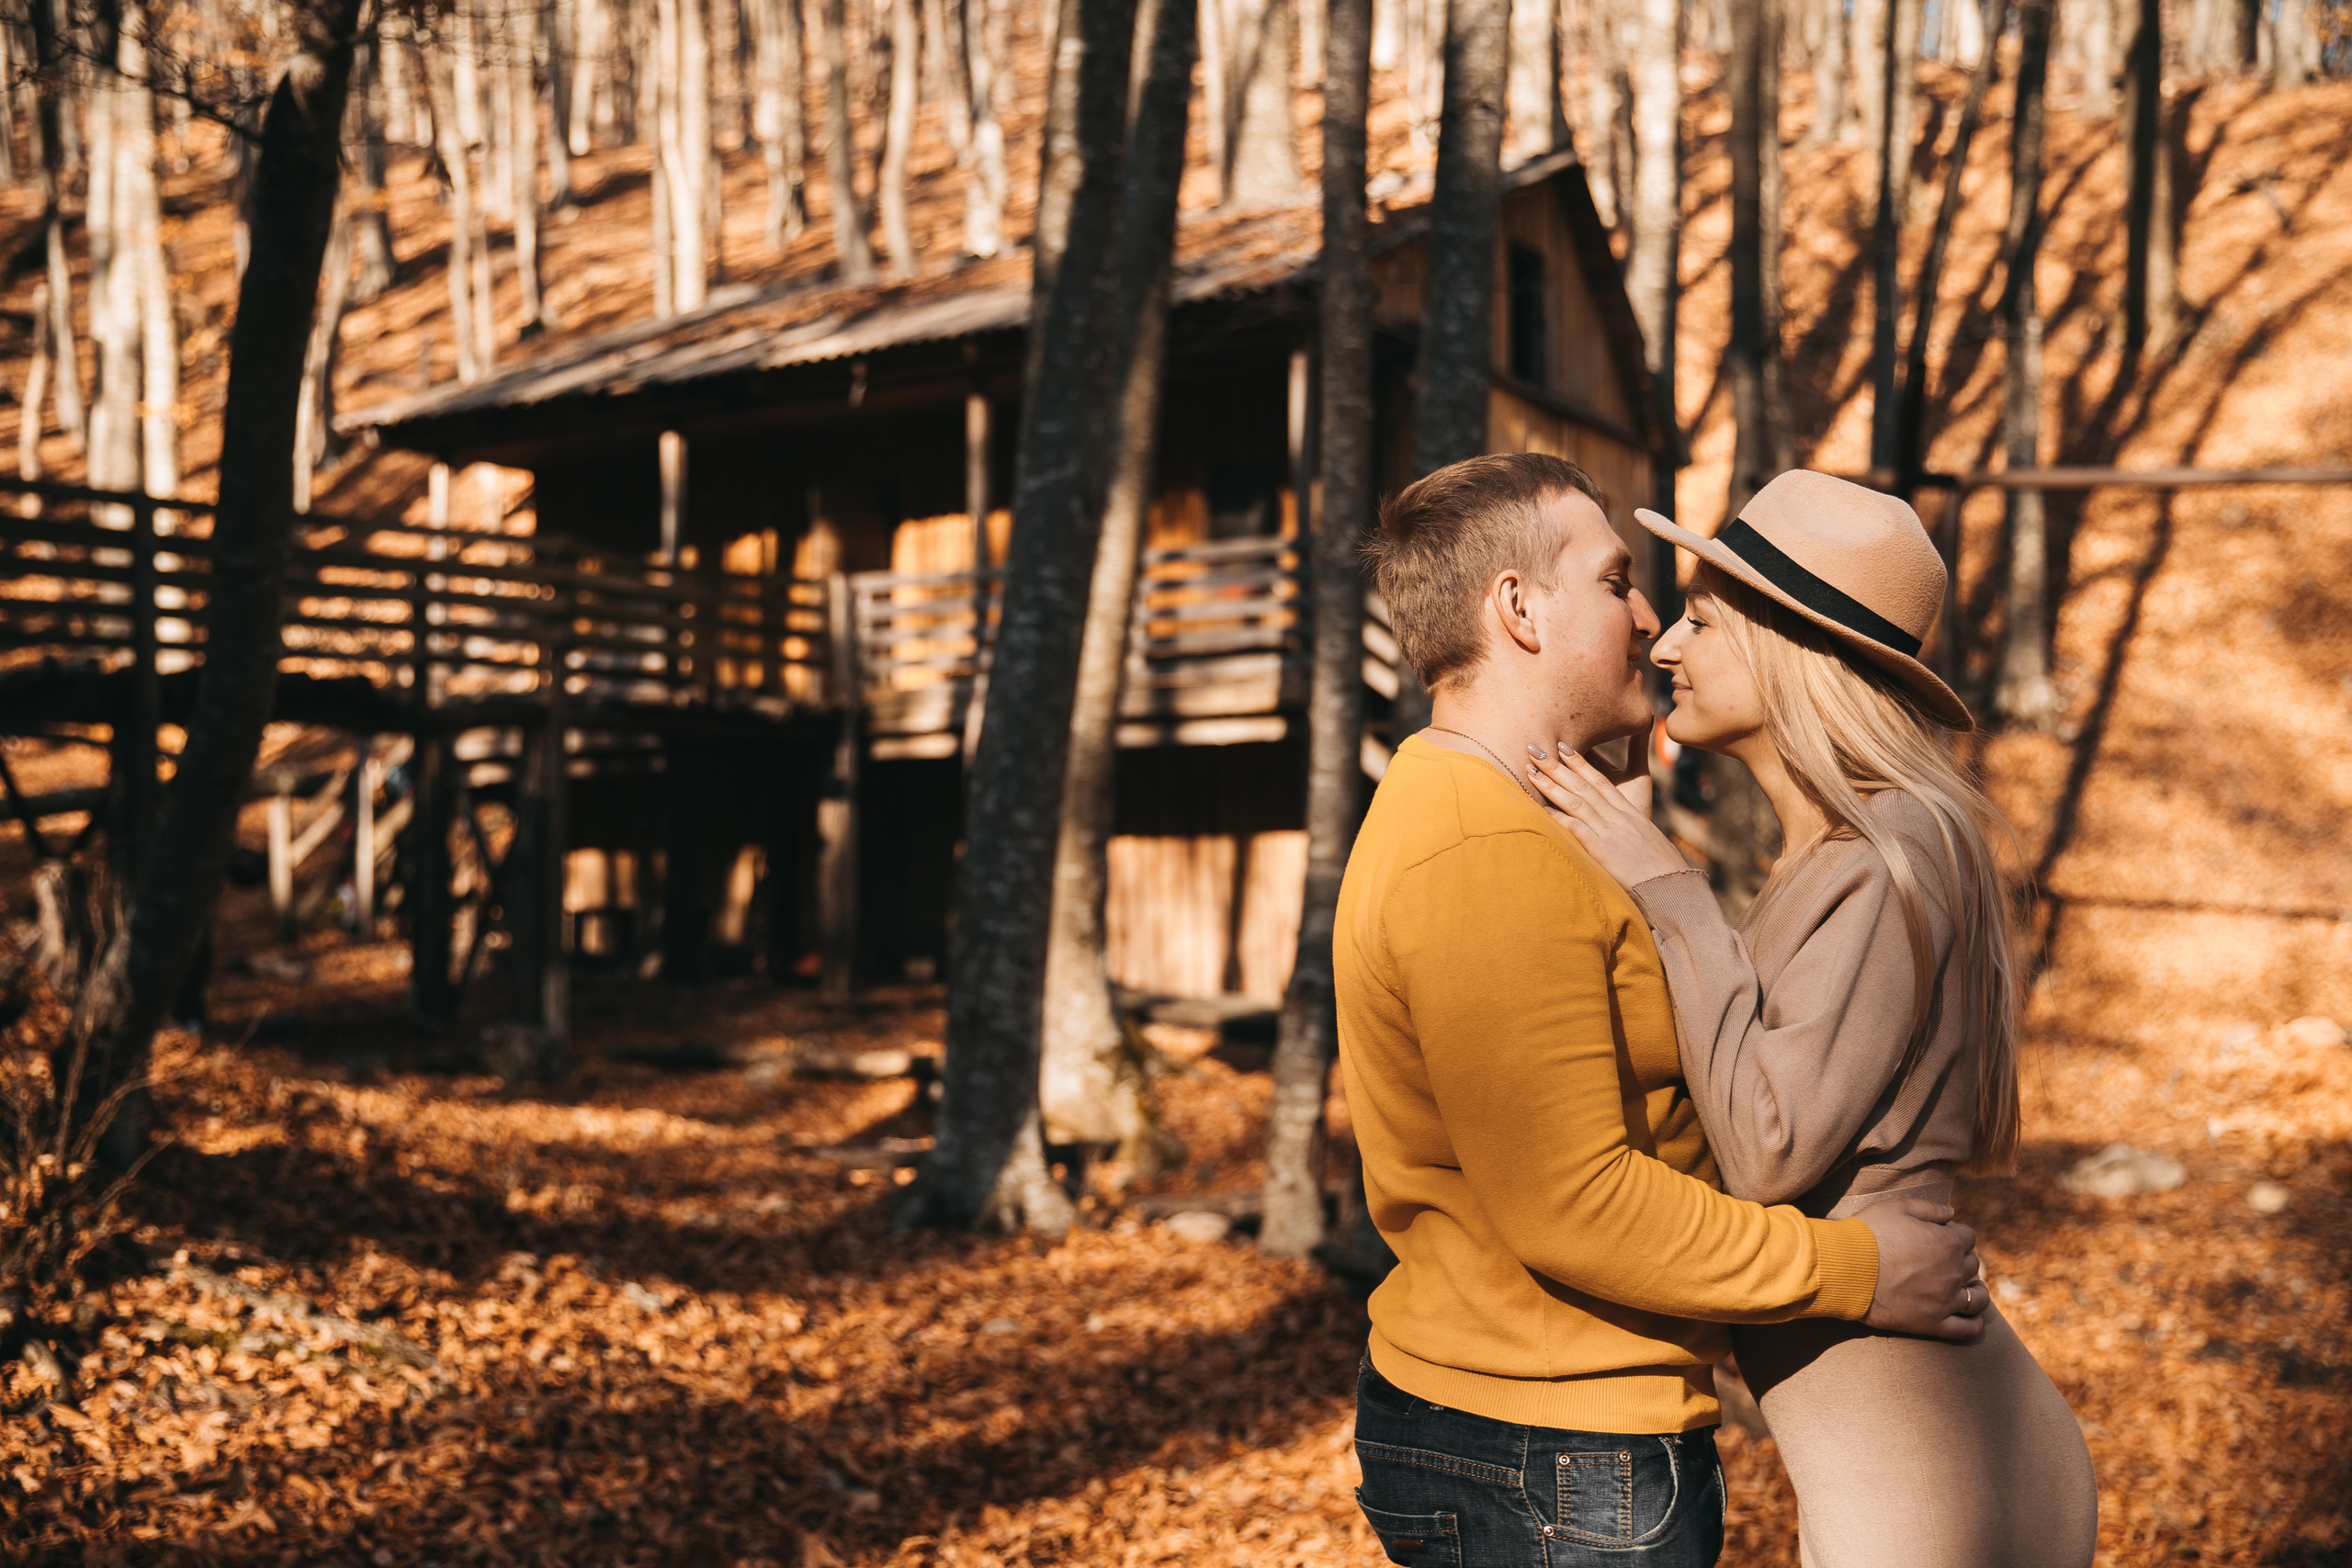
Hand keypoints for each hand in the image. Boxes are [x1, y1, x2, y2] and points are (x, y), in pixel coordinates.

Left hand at [1525, 725, 1689, 889]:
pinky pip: (1576, 829)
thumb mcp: (1648, 838)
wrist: (1671, 885)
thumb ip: (1632, 828)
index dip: (1579, 762)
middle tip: (1533, 747)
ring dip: (1551, 785)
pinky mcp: (1603, 850)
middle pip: (1583, 785)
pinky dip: (1558, 818)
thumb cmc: (1661, 867)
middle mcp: (1618, 816)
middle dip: (1556, 765)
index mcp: (1628, 812)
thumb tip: (1621, 828)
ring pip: (1577, 802)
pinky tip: (1541, 809)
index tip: (1561, 746)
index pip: (1600, 780)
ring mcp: (1610, 831)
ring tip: (1530, 770)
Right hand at [1856, 1198, 1987, 1342]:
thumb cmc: (1867, 1235)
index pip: (1968, 1237)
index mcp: (1947, 1242)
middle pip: (1973, 1265)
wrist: (1844, 1269)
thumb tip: (1952, 1212)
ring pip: (1978, 1298)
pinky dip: (1974, 1323)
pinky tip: (1969, 1316)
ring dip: (1976, 1291)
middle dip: (1961, 1259)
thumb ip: (1929, 1208)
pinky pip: (1967, 1329)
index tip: (1941, 1237)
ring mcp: (1945, 1300)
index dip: (1954, 1234)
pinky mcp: (1933, 1324)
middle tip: (1941, 1261)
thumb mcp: (1896, 1208)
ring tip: (1967, 1289)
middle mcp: (1953, 1272)